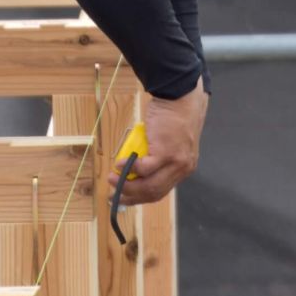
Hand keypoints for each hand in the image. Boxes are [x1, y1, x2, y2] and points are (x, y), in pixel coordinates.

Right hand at [107, 78, 207, 204]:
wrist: (181, 98)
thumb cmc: (172, 116)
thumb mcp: (170, 143)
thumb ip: (158, 157)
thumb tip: (135, 168)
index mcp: (183, 168)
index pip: (161, 191)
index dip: (140, 196)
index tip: (124, 197)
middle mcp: (182, 170)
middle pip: (154, 192)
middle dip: (131, 195)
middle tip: (113, 191)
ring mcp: (175, 163)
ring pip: (149, 185)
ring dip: (127, 185)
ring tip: (113, 178)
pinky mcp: (165, 153)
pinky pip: (144, 168)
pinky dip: (129, 168)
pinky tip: (119, 163)